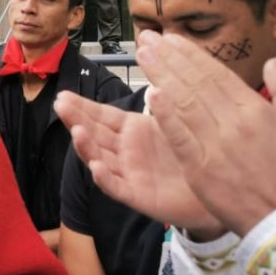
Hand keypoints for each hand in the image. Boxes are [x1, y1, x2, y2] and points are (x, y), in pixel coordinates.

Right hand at [55, 91, 223, 234]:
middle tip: (60, 105)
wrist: (215, 188)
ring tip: (77, 132)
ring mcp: (128, 173)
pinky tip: (96, 167)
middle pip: (95, 134)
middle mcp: (124, 151)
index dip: (83, 106)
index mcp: (132, 130)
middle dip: (76, 119)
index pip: (102, 116)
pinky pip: (116, 187)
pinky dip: (104, 178)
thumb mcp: (174, 122)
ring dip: (86, 146)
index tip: (63, 95)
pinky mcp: (137, 195)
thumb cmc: (191, 153)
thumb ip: (161, 104)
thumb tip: (151, 79)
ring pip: (100, 158)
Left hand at [137, 31, 275, 235]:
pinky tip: (150, 96)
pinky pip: (180, 136)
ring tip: (143, 55)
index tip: (171, 39)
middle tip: (148, 38)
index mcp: (256, 109)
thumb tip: (272, 62)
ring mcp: (217, 144)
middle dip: (169, 58)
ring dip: (161, 76)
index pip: (217, 74)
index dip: (191, 55)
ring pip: (185, 103)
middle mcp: (235, 122)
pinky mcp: (201, 167)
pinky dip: (166, 116)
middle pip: (196, 83)